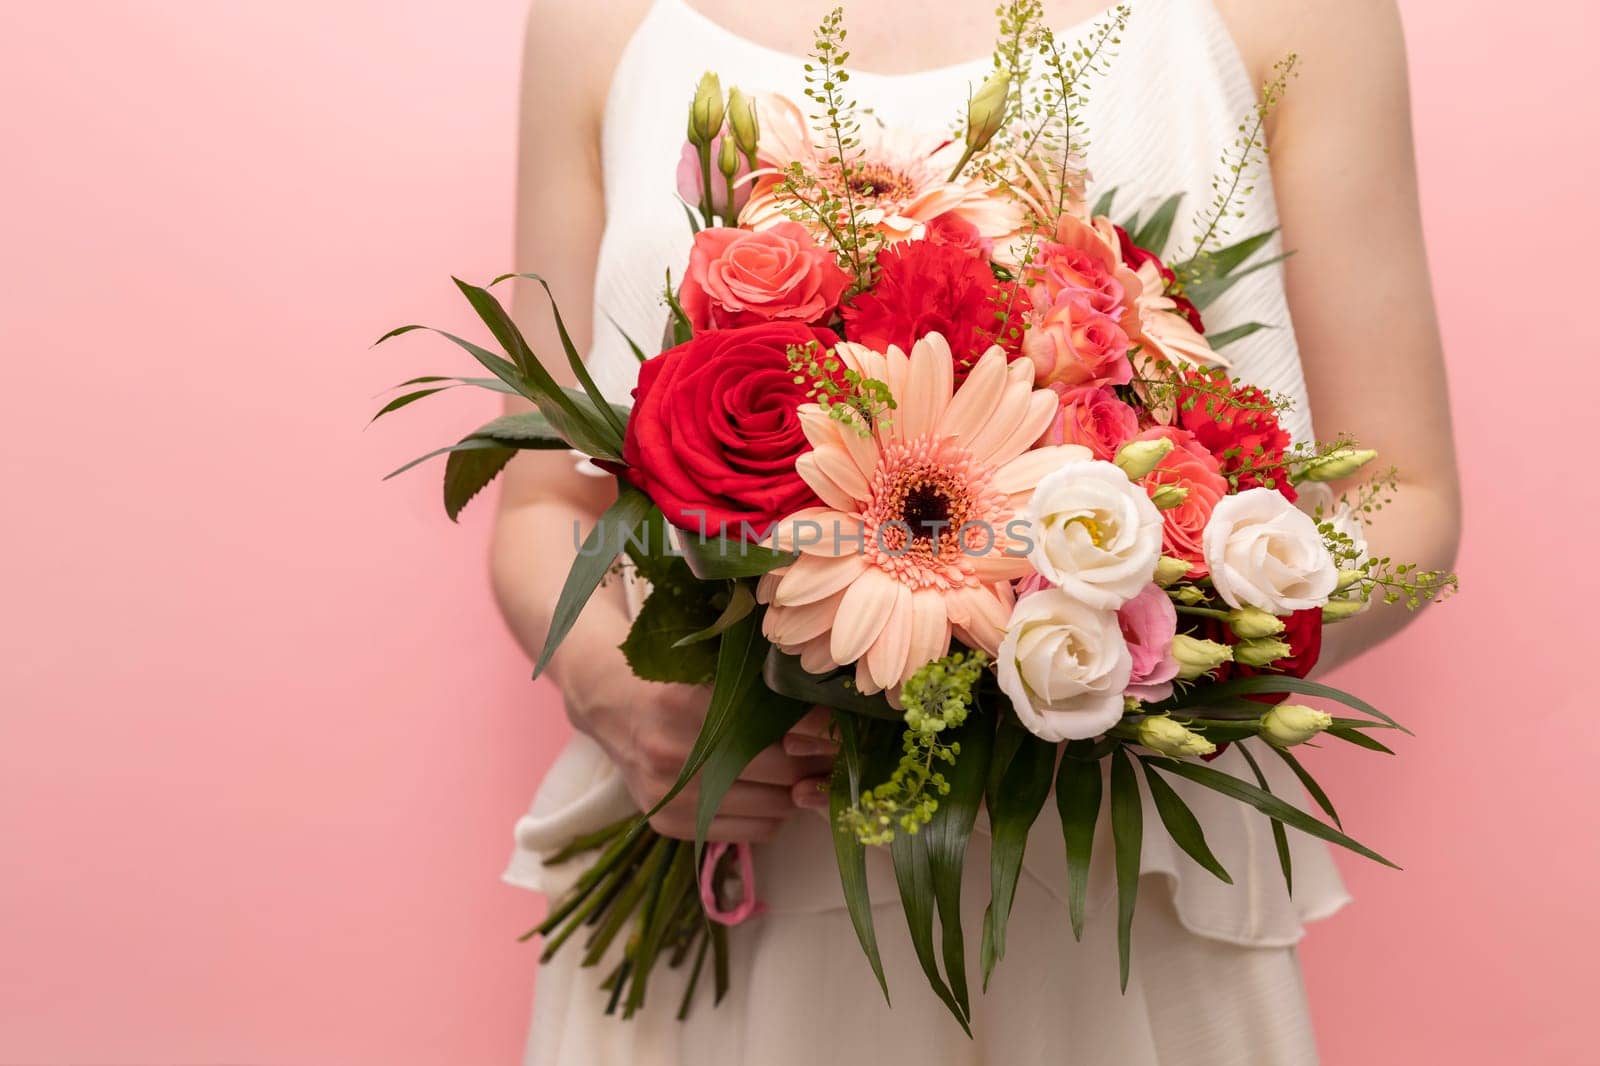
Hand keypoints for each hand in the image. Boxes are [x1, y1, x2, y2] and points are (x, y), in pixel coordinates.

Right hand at [567, 667, 835, 841]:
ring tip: (800, 769)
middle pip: (782, 771)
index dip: (822, 728)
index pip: (780, 725)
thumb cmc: (675, 676)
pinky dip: (772, 814)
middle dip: (816, 762)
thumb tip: (838, 718)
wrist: (611, 703)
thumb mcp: (715, 665)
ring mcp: (670, 795)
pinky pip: (752, 831)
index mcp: (685, 701)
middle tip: (833, 751)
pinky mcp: (669, 823)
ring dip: (797, 792)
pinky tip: (768, 790)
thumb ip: (765, 686)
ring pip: (773, 808)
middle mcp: (673, 752)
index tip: (844, 724)